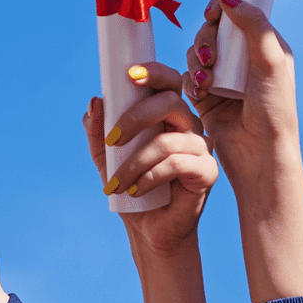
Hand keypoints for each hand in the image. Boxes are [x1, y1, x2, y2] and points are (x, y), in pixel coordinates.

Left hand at [84, 65, 214, 260]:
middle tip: (112, 139)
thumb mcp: (106, 156)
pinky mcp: (207, 172)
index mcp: (168, 114)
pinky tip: (135, 190)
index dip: (153, 72)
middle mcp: (188, 125)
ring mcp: (201, 147)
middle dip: (135, 117)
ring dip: (134, 162)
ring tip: (116, 183)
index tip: (129, 75)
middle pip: (170, 103)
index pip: (169, 82)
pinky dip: (149, 177)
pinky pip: (177, 165)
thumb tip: (95, 102)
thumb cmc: (131, 186)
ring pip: (167, 140)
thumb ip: (97, 130)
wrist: (150, 229)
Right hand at [186, 0, 301, 190]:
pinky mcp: (206, 96)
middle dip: (206, 40)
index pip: (238, 15)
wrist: (258, 154)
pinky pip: (187, 74)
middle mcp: (243, 60)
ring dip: (197, 60)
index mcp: (264, 48)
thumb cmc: (273, 110)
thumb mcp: (271, 62)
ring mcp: (223, 78)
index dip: (221, 10)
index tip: (212, 14)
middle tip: (210, 59)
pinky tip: (200, 92)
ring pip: (196, 51)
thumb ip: (254, 25)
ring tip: (206, 81)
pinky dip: (190, 79)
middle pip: (212, 31)